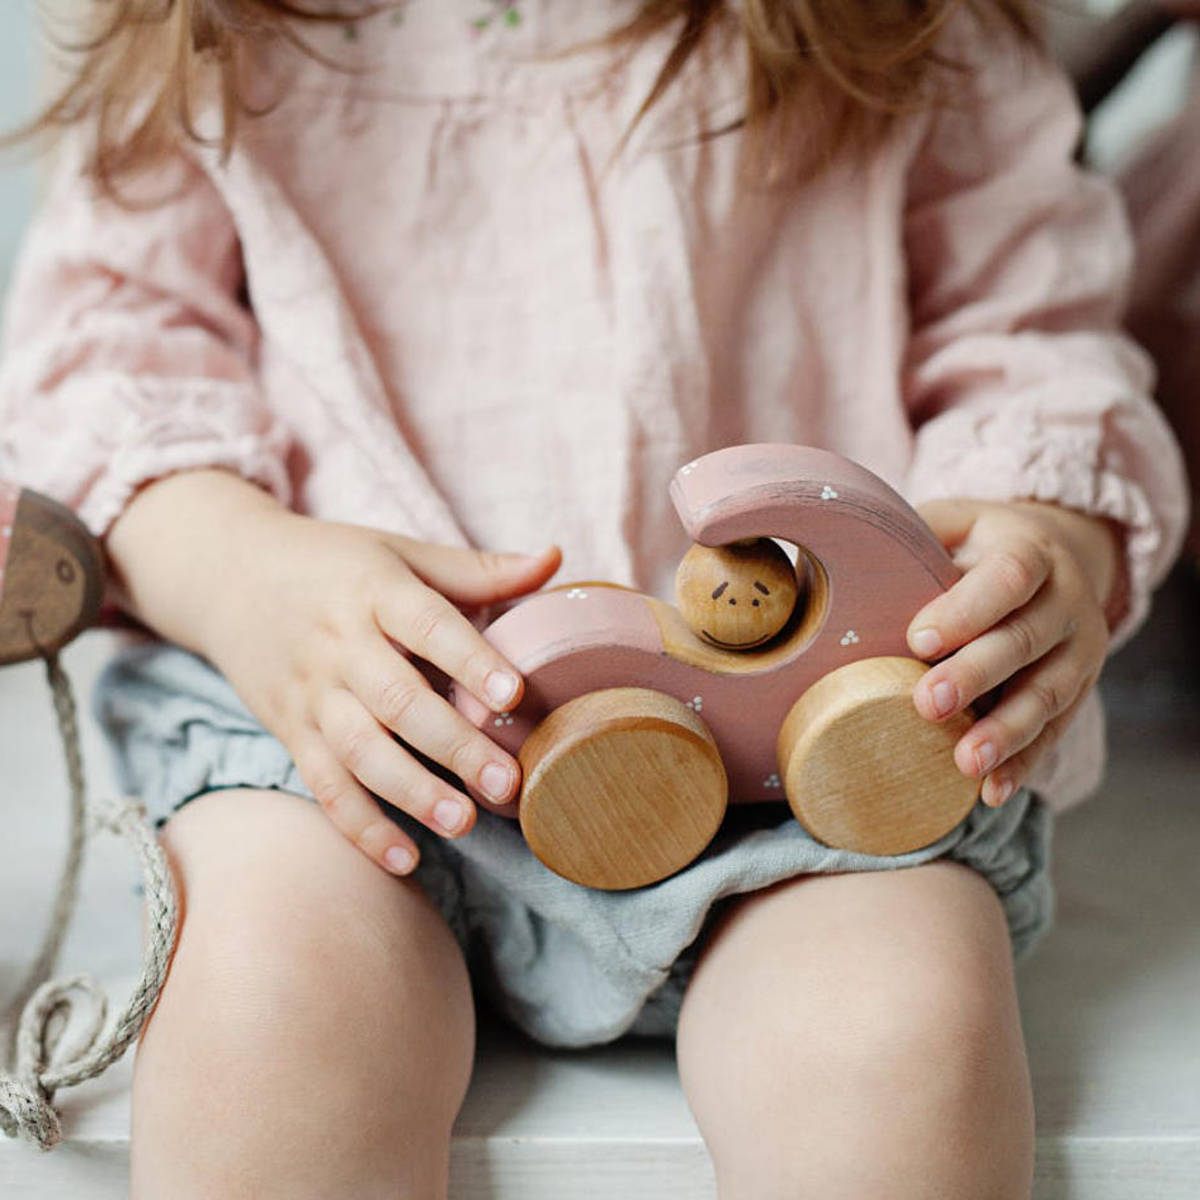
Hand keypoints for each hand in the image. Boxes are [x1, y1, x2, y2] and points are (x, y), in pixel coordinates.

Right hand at [107, 470, 560, 874]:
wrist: (226, 574)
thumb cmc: (333, 565)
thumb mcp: (399, 553)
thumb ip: (477, 569)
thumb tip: (556, 559)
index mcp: (375, 590)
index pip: (428, 625)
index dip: (471, 660)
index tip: (515, 695)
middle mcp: (340, 643)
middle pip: (398, 700)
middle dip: (455, 747)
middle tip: (507, 783)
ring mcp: (311, 692)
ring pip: (360, 751)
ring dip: (411, 792)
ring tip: (463, 824)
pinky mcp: (290, 730)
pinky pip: (323, 784)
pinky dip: (359, 825)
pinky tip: (404, 858)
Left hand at [906, 499, 1120, 806]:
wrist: (1056, 557)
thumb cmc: (978, 544)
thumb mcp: (953, 522)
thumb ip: (913, 537)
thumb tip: (842, 556)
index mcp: (1032, 550)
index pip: (1008, 576)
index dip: (967, 609)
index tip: (918, 639)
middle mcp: (1066, 600)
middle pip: (1025, 640)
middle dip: (977, 675)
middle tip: (928, 703)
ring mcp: (1081, 649)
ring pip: (1048, 693)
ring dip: (1006, 731)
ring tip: (965, 762)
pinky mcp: (1079, 690)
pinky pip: (1054, 731)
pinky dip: (1023, 764)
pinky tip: (990, 791)